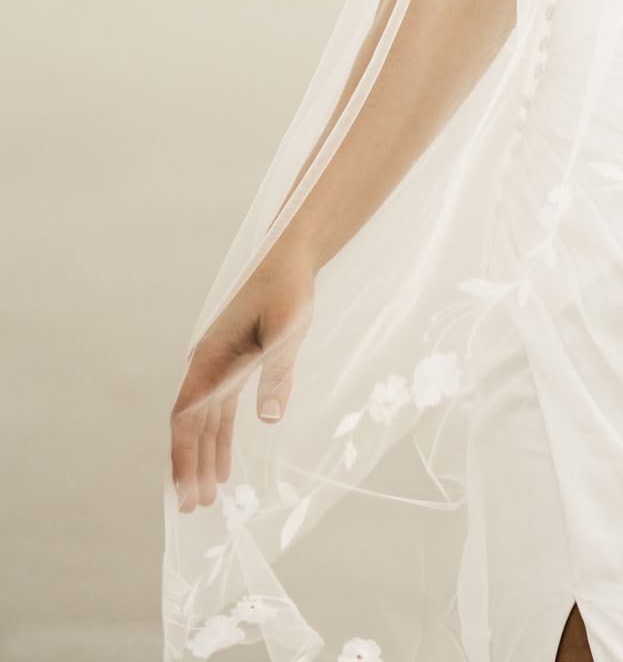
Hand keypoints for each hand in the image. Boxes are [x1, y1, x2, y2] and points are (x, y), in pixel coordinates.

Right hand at [170, 250, 314, 512]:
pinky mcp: (236, 365)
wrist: (290, 261)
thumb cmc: (288, 292)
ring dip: (203, 457)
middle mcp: (208, 365)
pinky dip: (219, 438)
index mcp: (211, 358)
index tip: (184, 489)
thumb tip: (268, 421)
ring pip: (204, 422)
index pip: (186, 416)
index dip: (183, 454)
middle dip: (189, 466)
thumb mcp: (287, 332)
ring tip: (205, 497)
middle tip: (192, 509)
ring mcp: (220, 366)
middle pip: (191, 426)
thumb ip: (276, 375)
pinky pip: (220, 411)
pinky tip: (224, 464)